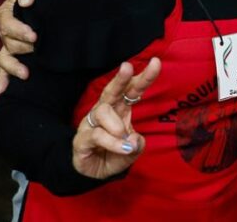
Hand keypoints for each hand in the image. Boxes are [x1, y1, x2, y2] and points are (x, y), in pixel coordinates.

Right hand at [0, 0, 44, 92]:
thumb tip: (25, 1)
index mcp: (8, 11)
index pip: (6, 21)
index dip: (19, 30)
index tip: (35, 35)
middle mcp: (6, 29)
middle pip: (7, 41)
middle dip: (22, 47)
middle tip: (38, 48)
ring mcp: (10, 43)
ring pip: (5, 57)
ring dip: (13, 67)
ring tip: (27, 73)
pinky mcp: (17, 53)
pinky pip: (4, 68)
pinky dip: (3, 79)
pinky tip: (3, 90)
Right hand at [72, 58, 161, 179]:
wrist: (94, 174)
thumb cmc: (115, 154)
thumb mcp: (133, 150)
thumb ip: (138, 144)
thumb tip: (135, 139)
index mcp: (120, 109)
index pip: (132, 90)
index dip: (143, 77)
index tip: (155, 62)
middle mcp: (105, 111)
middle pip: (112, 90)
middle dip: (120, 78)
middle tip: (127, 66)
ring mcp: (91, 124)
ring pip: (102, 111)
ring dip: (117, 125)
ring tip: (124, 136)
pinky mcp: (81, 139)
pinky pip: (97, 134)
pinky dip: (112, 142)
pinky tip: (122, 148)